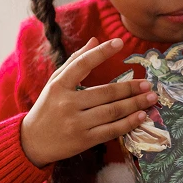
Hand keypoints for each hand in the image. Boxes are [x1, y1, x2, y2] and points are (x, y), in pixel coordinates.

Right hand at [21, 37, 157, 167]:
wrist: (32, 142)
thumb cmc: (47, 107)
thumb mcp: (55, 83)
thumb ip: (75, 61)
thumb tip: (95, 40)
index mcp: (59, 85)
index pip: (83, 64)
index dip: (102, 52)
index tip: (120, 42)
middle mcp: (67, 103)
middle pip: (106, 93)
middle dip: (130, 87)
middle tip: (148, 84)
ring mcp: (76, 123)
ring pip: (112, 111)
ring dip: (135, 104)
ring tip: (151, 98)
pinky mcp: (83, 140)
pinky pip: (111, 130)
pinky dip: (128, 123)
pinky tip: (141, 115)